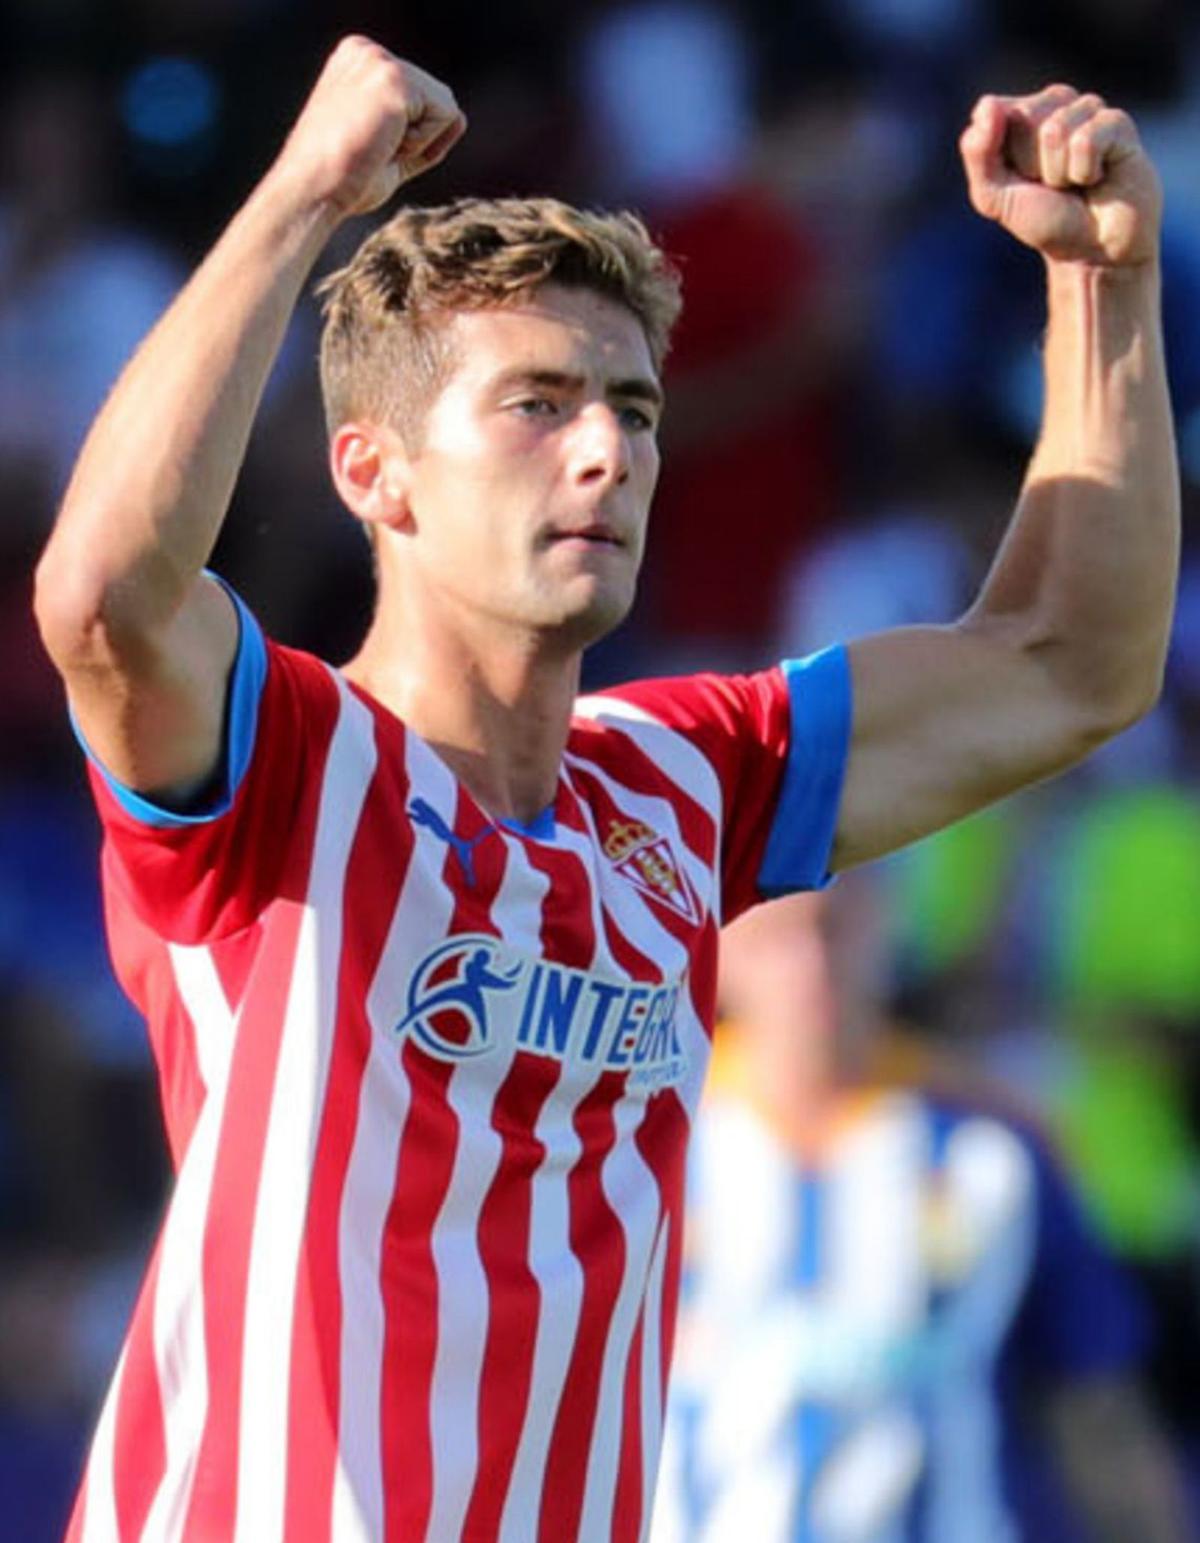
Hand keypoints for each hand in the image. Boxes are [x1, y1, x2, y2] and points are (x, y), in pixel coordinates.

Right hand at [271, 37, 466, 219]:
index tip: (369, 147)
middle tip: (372, 151)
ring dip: (420, 142)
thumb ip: (421, 130)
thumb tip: (460, 118)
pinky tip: (385, 146)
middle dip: (417, 138)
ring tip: (377, 148)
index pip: (421, 96)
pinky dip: (424, 144)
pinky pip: (446, 116)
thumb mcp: (387, 147)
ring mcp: (380, 61)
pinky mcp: (395, 79)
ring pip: (445, 107)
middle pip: (437, 98)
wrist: (313, 191)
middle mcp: (367, 51)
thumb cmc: (342, 180)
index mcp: (358, 61)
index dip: (410, 136)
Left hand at [959, 84, 1160, 266]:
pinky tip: (1098, 178)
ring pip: (1055, 130)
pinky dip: (1084, 172)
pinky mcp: (1117, 123)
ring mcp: (1088, 109)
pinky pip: (1086, 141)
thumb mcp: (994, 196)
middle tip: (1051, 185)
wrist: (1092, 252)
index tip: (1020, 179)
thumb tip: (987, 105)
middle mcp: (1055, 104)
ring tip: (1074, 184)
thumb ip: (977, 153)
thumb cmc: (1044, 220)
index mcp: (1021, 114)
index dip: (1002, 158)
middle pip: (1024, 118)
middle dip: (1031, 164)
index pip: (993, 112)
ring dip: (1059, 174)